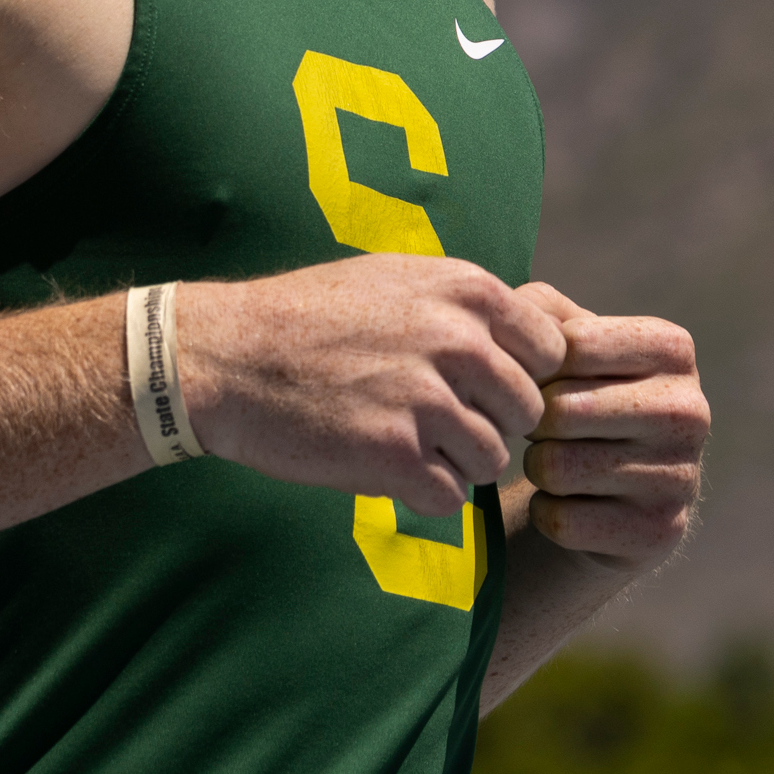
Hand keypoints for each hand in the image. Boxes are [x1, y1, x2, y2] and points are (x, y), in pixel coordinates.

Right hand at [179, 256, 569, 520]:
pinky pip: (450, 495)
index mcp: (465, 291)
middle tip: (429, 418)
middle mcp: (456, 341)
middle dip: (487, 422)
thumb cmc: (307, 317)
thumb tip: (539, 338)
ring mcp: (427, 400)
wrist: (222, 356)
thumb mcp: (395, 278)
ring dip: (453, 460)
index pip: (551, 352)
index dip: (518, 375)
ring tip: (398, 437)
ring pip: (494, 459)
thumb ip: (467, 306)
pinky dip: (420, 491)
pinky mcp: (395, 456)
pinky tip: (379, 463)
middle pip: (527, 412)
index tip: (475, 384)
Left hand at [514, 283, 707, 567]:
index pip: (571, 345)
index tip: (541, 380)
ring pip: (555, 468)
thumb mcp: (563, 342)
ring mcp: (682, 475)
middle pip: (560, 411)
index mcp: (672, 349)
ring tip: (556, 461)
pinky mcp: (658, 532)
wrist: (605, 489)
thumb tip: (511, 315)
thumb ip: (536, 310)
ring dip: (537, 468)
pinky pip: (561, 520)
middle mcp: (690, 410)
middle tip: (542, 429)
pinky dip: (547, 513)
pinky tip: (571, 504)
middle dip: (532, 422)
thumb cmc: (574, 396)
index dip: (534, 367)